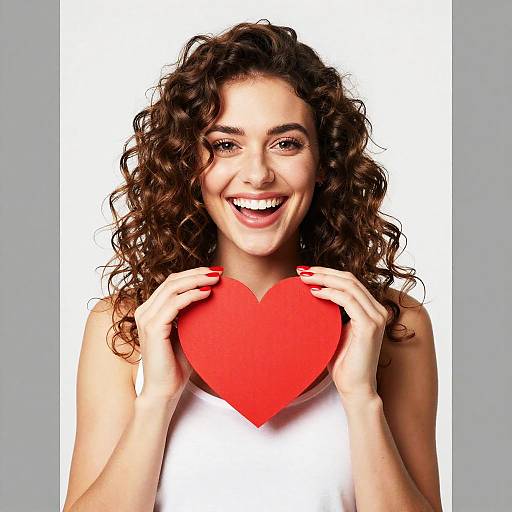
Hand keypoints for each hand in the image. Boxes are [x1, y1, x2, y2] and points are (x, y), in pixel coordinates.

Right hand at [134, 266, 222, 400]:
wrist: (164, 391)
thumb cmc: (176, 365)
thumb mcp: (186, 333)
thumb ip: (192, 315)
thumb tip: (211, 296)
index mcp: (150, 311)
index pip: (171, 283)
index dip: (192, 274)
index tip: (213, 272)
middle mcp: (144, 311)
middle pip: (171, 281)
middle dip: (196, 273)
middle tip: (217, 271)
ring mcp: (146, 319)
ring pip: (172, 288)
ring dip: (196, 280)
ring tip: (215, 279)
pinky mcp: (153, 328)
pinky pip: (174, 304)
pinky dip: (192, 295)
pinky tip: (207, 294)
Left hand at [296, 266, 387, 402]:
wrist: (355, 388)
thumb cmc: (343, 363)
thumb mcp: (334, 330)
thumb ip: (331, 312)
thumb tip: (312, 294)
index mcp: (371, 309)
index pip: (350, 281)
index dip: (328, 273)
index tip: (306, 271)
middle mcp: (378, 310)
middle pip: (349, 279)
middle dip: (324, 272)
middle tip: (302, 271)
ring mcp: (376, 317)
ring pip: (349, 285)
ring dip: (324, 279)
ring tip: (304, 279)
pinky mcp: (370, 325)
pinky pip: (348, 300)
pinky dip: (330, 293)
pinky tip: (314, 293)